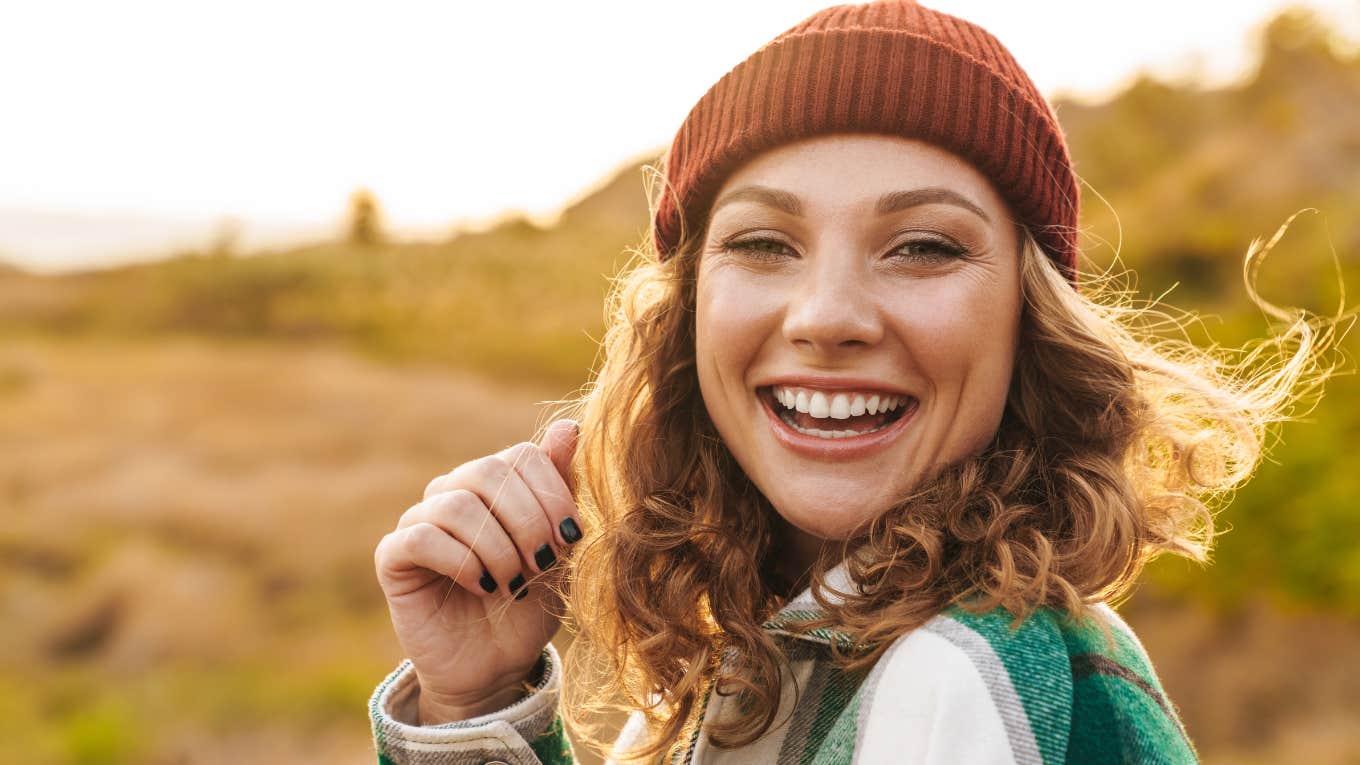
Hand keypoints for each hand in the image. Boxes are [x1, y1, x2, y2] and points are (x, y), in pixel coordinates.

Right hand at [374, 418, 580, 722]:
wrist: (497, 665)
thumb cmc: (530, 604)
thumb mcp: (560, 548)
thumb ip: (561, 488)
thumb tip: (568, 426)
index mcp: (496, 483)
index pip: (522, 455)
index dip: (551, 493)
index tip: (570, 538)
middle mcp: (454, 492)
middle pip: (489, 471)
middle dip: (527, 520)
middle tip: (543, 563)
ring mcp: (420, 520)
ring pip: (457, 505)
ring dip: (497, 548)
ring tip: (513, 583)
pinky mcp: (394, 556)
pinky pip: (421, 537)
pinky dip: (461, 562)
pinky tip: (483, 587)